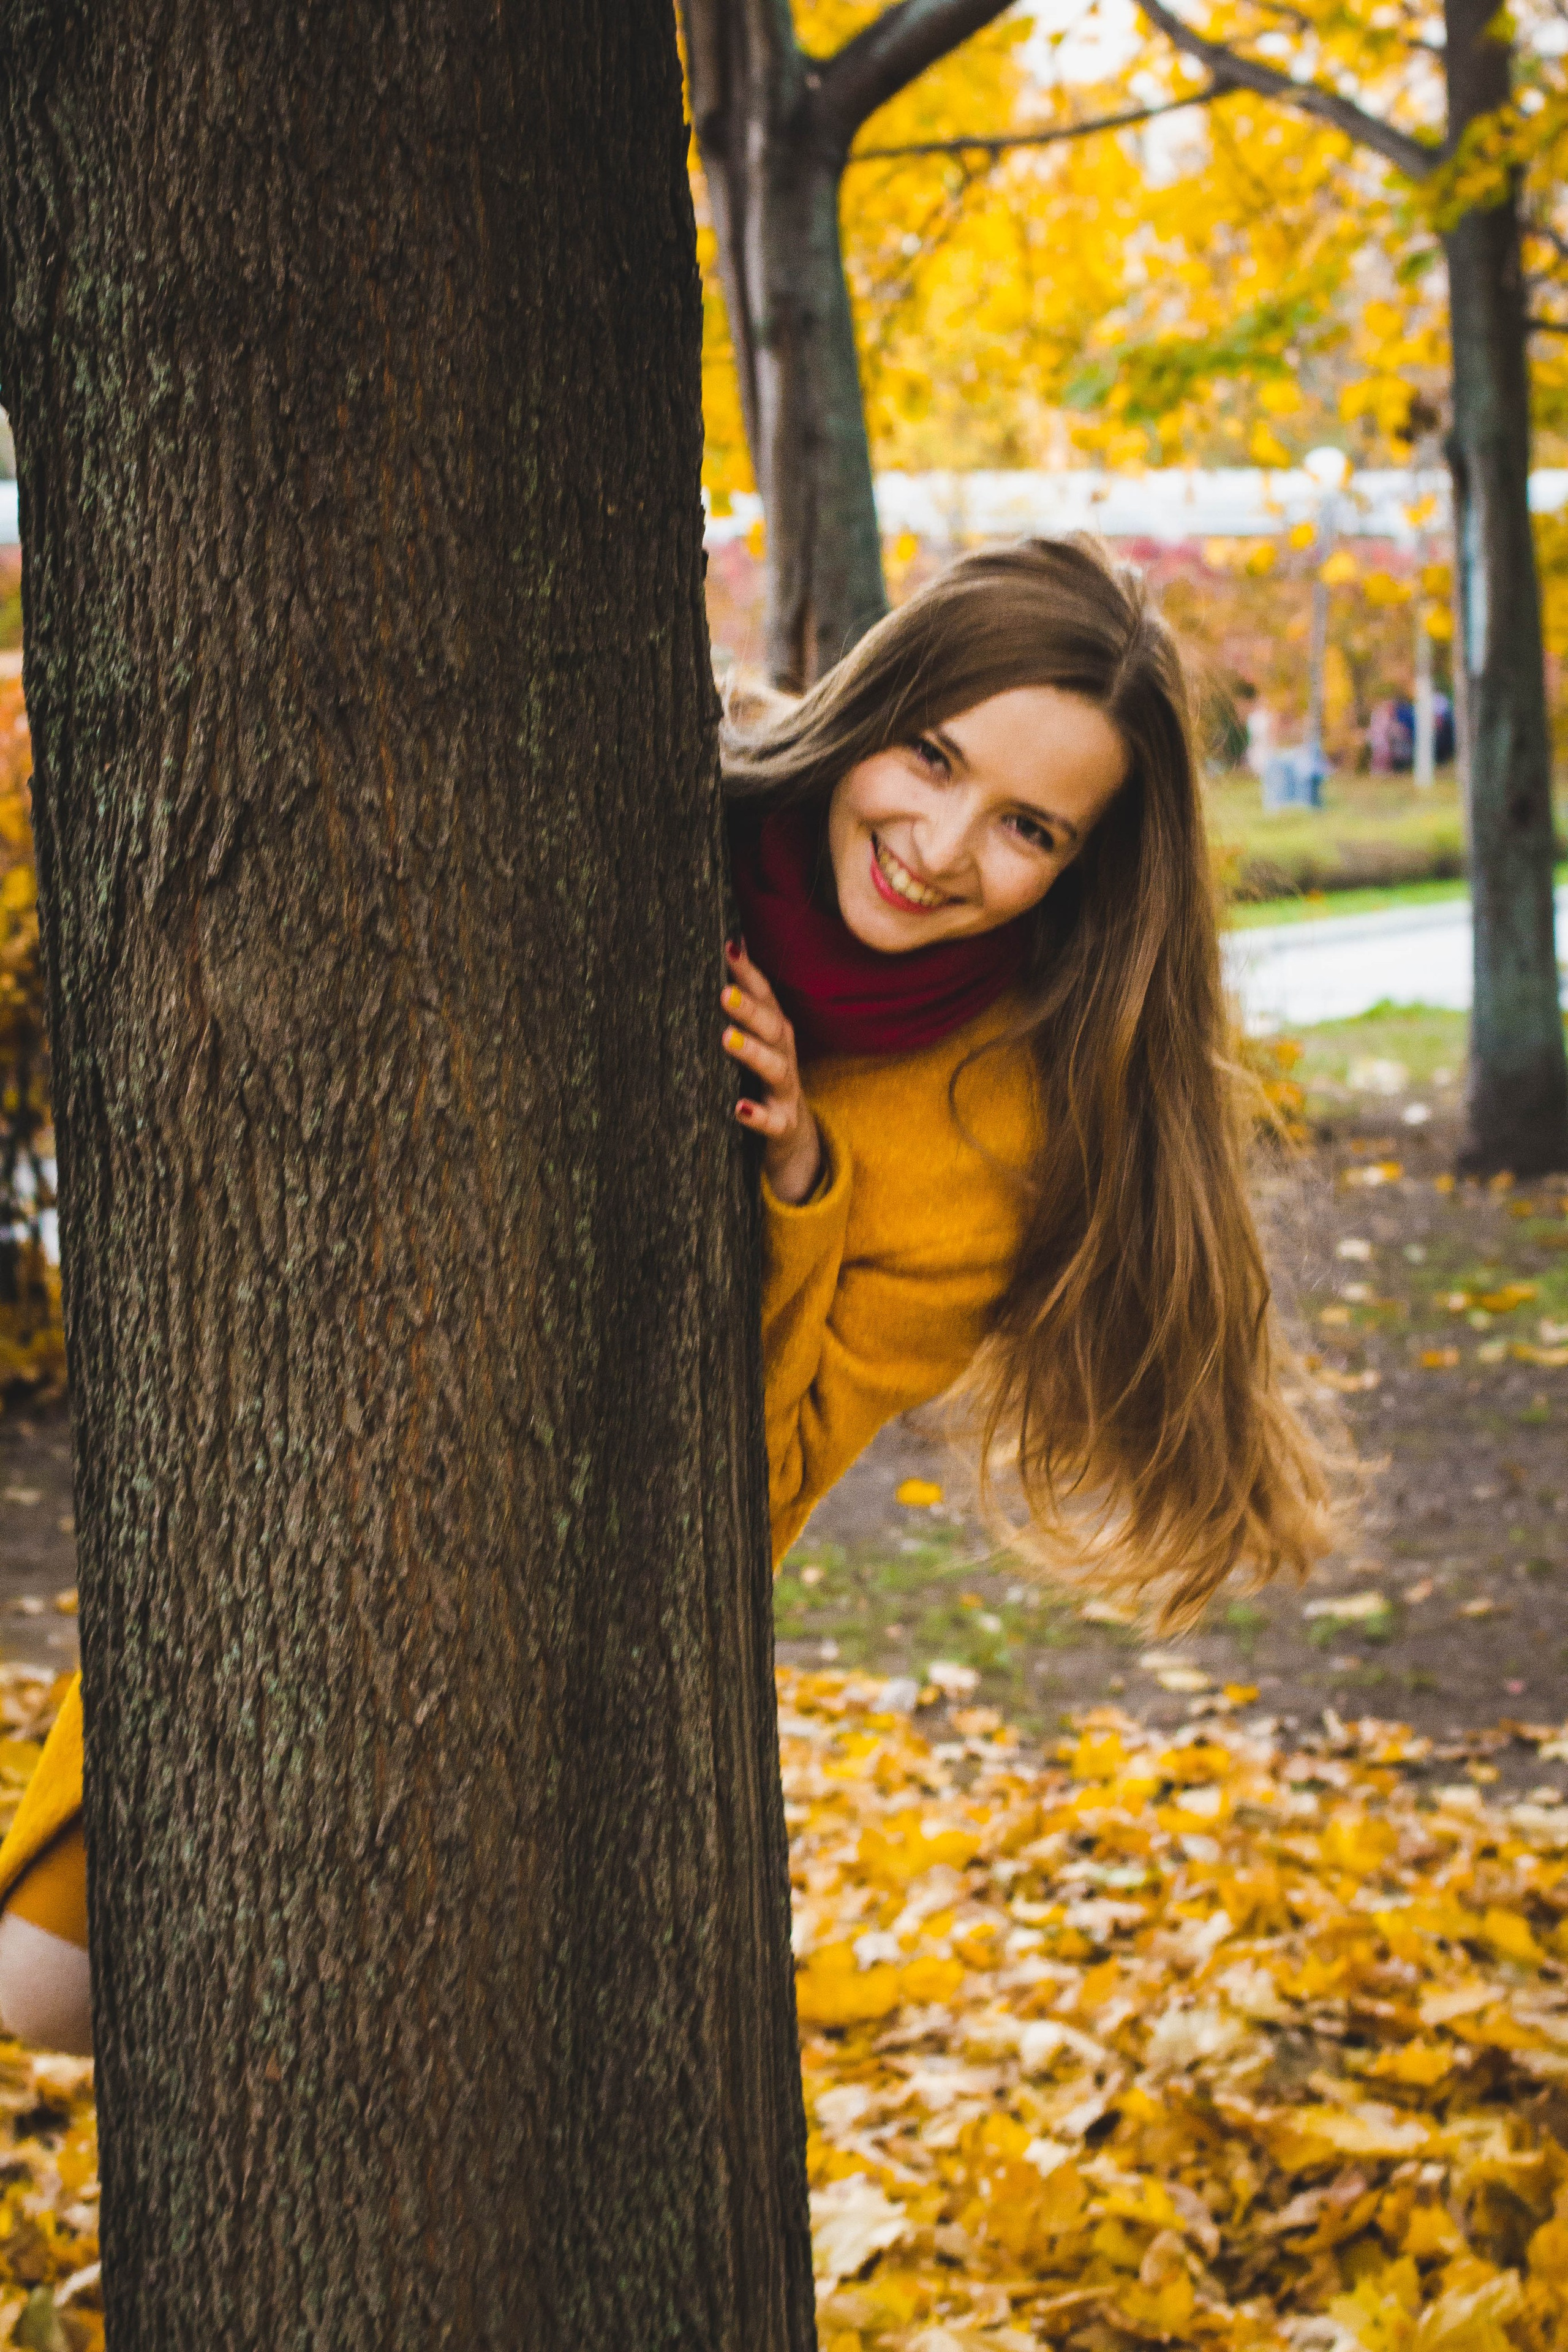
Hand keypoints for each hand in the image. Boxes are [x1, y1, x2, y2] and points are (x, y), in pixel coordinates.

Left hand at [720, 941, 822, 1203]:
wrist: (792, 1136)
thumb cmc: (761, 1079)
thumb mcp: (756, 1040)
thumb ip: (742, 1005)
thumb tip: (727, 946)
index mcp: (775, 1032)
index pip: (765, 997)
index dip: (749, 973)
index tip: (728, 948)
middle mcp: (784, 1055)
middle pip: (771, 1027)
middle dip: (749, 1008)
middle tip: (722, 993)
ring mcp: (786, 1091)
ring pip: (775, 1068)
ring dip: (753, 1052)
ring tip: (727, 1039)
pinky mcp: (784, 1125)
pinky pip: (774, 1122)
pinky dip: (758, 1115)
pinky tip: (739, 1108)